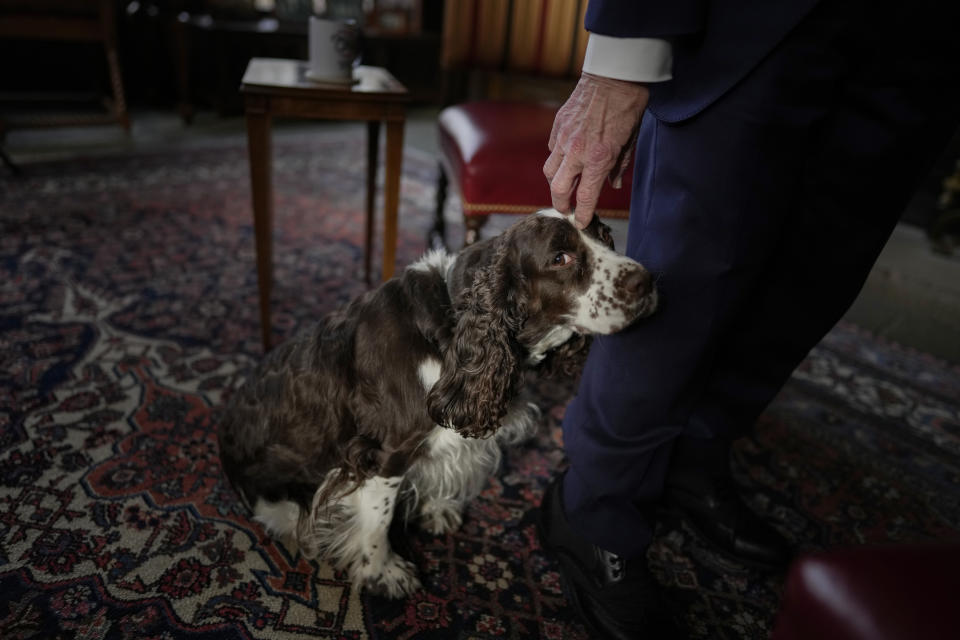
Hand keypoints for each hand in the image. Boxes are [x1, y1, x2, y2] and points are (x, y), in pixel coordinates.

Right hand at [544, 73, 648, 227]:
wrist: (615, 74)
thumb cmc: (629, 106)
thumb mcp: (631, 141)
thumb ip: (619, 166)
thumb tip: (613, 184)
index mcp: (599, 158)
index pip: (585, 197)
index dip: (582, 214)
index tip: (580, 222)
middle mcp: (577, 151)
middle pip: (558, 188)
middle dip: (561, 204)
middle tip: (566, 210)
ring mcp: (564, 137)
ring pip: (549, 170)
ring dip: (555, 183)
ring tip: (563, 186)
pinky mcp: (558, 124)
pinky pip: (552, 149)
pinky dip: (557, 158)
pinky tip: (566, 159)